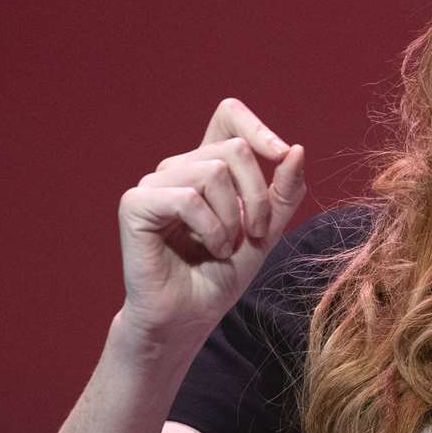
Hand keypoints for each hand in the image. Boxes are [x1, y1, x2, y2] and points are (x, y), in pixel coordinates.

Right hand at [116, 98, 306, 344]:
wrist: (189, 317)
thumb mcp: (267, 230)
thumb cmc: (221, 274)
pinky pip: (188, 197)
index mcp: (206, 165)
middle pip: (234, 149)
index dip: (258, 128)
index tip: (281, 156)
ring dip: (232, 219)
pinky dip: (209, 228)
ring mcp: (154, 183)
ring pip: (213, 172)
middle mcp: (178, 167)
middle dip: (258, 196)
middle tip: (256, 234)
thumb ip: (284, 191)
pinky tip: (209, 248)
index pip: (229, 115)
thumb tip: (296, 150)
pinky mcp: (136, 204)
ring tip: (225, 247)